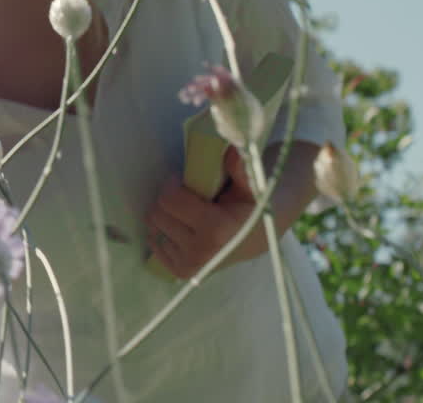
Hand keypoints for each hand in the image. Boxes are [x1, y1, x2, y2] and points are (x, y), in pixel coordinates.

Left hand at [145, 147, 267, 278]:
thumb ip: (239, 167)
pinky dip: (164, 233)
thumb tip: (231, 151)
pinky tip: (181, 226)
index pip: (169, 200)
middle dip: (168, 199)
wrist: (268, 231)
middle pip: (158, 214)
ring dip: (166, 216)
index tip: (182, 179)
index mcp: (216, 229)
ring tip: (187, 212)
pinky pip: (156, 246)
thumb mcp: (252, 182)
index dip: (173, 184)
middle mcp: (201, 252)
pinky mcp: (185, 272)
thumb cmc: (258, 202)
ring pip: (154, 229)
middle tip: (186, 195)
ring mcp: (192, 266)